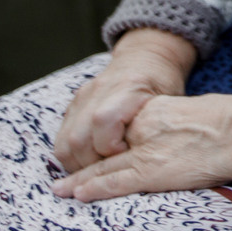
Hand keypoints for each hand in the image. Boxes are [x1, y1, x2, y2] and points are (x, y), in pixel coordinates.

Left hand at [51, 92, 231, 199]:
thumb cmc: (230, 124)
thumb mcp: (196, 114)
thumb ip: (176, 125)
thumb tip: (177, 140)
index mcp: (155, 113)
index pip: (122, 132)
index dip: (104, 146)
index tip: (91, 154)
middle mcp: (143, 131)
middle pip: (106, 151)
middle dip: (84, 164)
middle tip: (61, 176)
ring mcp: (146, 153)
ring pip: (104, 169)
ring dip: (80, 181)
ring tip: (61, 189)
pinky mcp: (152, 172)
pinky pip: (116, 182)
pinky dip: (95, 189)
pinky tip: (79, 195)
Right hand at [55, 28, 195, 169]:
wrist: (145, 58)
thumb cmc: (163, 84)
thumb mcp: (170, 101)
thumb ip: (156, 127)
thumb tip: (150, 160)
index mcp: (127, 87)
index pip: (103, 121)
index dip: (111, 148)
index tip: (127, 156)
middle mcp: (98, 91)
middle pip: (78, 138)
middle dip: (92, 165)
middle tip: (112, 171)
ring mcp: (81, 99)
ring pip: (65, 144)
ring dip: (79, 165)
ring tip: (100, 172)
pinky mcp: (73, 107)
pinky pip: (62, 140)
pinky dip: (73, 157)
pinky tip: (91, 162)